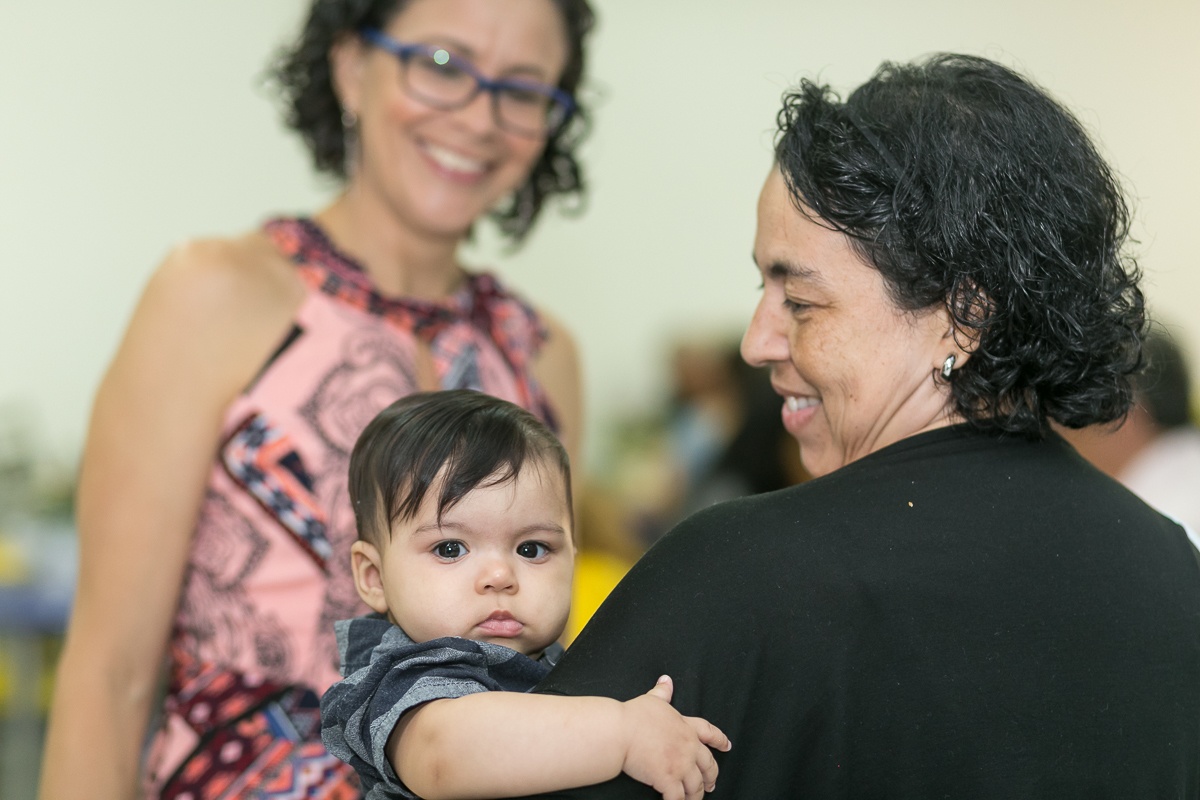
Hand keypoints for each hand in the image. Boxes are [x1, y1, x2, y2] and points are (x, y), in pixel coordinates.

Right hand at [619, 675, 731, 799]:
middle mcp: (688, 747)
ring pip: (696, 786)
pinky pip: (678, 798)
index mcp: (685, 727)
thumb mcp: (652, 700)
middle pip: (708, 765)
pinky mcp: (668, 779)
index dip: (720, 740)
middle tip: (712, 784)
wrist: (621, 732)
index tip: (727, 746)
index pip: (709, 732)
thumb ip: (662, 692)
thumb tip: (666, 680)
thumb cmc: (634, 716)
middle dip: (711, 776)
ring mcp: (680, 765)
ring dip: (696, 795)